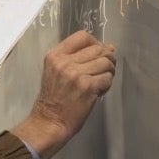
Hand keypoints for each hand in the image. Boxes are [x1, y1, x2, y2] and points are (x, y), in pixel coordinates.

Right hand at [12, 30, 115, 158]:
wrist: (49, 121)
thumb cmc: (54, 99)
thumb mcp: (57, 72)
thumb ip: (79, 58)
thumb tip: (109, 47)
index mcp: (55, 55)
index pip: (83, 36)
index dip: (96, 43)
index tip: (98, 53)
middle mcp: (64, 62)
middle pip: (98, 48)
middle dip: (107, 59)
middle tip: (103, 71)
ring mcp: (76, 74)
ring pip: (106, 62)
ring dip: (108, 72)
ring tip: (100, 82)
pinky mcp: (87, 87)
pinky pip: (108, 78)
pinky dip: (107, 85)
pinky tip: (98, 91)